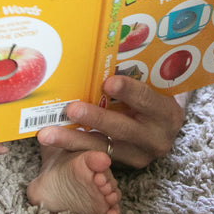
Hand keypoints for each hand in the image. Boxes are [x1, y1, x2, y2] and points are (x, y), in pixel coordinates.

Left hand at [36, 74, 188, 168]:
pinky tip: (53, 142)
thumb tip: (107, 47)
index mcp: (166, 112)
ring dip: (72, 140)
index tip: (107, 82)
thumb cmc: (151, 98)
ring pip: (102, 147)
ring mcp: (139, 155)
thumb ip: (134, 75)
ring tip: (47, 134)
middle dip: (95, 118)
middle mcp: (156, 138)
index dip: (128, 90)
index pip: (147, 99)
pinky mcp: (123, 166)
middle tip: (70, 109)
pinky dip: (73, 149)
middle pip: (122, 128)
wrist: (162, 129)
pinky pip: (95, 156)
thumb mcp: (152, 87)